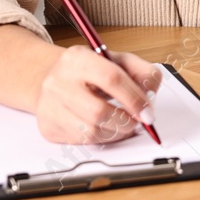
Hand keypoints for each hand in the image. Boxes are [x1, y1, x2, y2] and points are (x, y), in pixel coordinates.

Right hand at [33, 45, 161, 144]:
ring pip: (90, 131)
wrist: (52, 78)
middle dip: (125, 121)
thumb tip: (151, 93)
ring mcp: (49, 105)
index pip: (111, 78)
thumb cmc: (89, 70)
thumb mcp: (117, 60)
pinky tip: (106, 128)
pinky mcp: (48, 127)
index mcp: (78, 58)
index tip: (147, 111)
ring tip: (124, 124)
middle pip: (98, 111)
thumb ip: (141, 71)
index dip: (134, 98)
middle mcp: (58, 81)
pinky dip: (101, 138)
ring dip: (116, 133)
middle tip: (137, 122)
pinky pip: (81, 141)